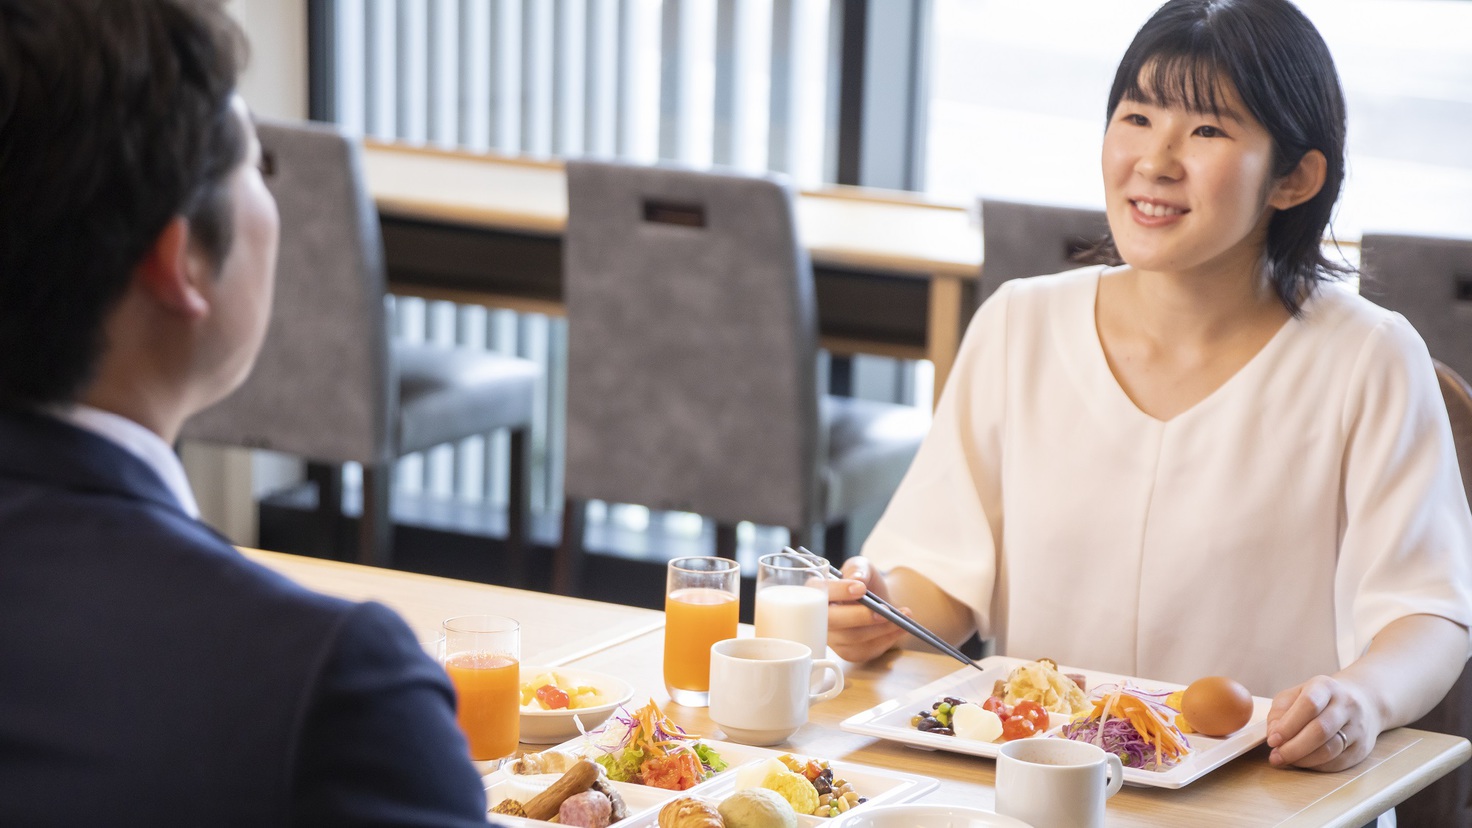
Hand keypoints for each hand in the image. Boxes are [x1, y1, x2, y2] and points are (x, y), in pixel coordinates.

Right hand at [825, 557, 908, 662]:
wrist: (877, 601)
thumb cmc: (864, 582)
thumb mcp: (861, 567)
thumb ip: (858, 569)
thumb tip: (857, 579)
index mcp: (818, 592)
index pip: (821, 593)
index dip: (839, 591)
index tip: (861, 588)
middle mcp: (819, 618)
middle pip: (833, 621)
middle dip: (861, 616)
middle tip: (885, 610)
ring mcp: (832, 637)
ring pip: (853, 638)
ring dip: (881, 628)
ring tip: (902, 617)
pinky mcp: (847, 652)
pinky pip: (864, 650)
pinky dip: (886, 640)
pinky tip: (899, 629)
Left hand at [1265, 674, 1380, 770]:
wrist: (1362, 701)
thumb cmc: (1320, 699)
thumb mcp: (1296, 694)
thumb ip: (1280, 711)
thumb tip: (1274, 735)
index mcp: (1326, 687)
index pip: (1309, 705)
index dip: (1288, 725)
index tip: (1272, 739)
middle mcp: (1346, 705)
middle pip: (1320, 731)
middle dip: (1293, 748)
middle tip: (1276, 756)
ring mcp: (1357, 727)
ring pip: (1330, 750)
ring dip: (1303, 759)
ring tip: (1285, 760)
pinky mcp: (1362, 747)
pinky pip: (1337, 762)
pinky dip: (1316, 765)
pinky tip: (1303, 762)